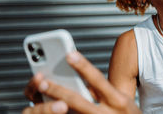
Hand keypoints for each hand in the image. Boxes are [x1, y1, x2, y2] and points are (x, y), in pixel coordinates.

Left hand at [22, 51, 140, 113]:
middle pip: (78, 100)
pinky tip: (52, 113)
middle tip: (42, 81)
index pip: (98, 79)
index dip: (83, 66)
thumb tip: (81, 81)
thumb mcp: (122, 101)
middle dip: (58, 90)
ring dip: (55, 109)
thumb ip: (104, 92)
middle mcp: (109, 113)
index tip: (69, 54)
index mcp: (119, 100)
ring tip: (40, 100)